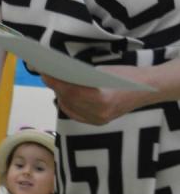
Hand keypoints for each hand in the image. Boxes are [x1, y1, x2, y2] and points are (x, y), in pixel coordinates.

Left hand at [41, 67, 155, 124]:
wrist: (147, 90)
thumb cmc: (127, 75)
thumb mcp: (104, 71)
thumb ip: (83, 74)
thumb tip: (60, 72)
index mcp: (102, 99)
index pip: (71, 90)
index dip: (56, 81)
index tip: (45, 71)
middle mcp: (99, 113)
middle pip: (68, 99)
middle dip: (55, 85)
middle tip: (45, 73)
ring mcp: (98, 120)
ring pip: (70, 107)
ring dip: (59, 93)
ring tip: (52, 80)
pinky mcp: (98, 122)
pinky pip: (75, 114)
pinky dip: (67, 103)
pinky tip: (62, 93)